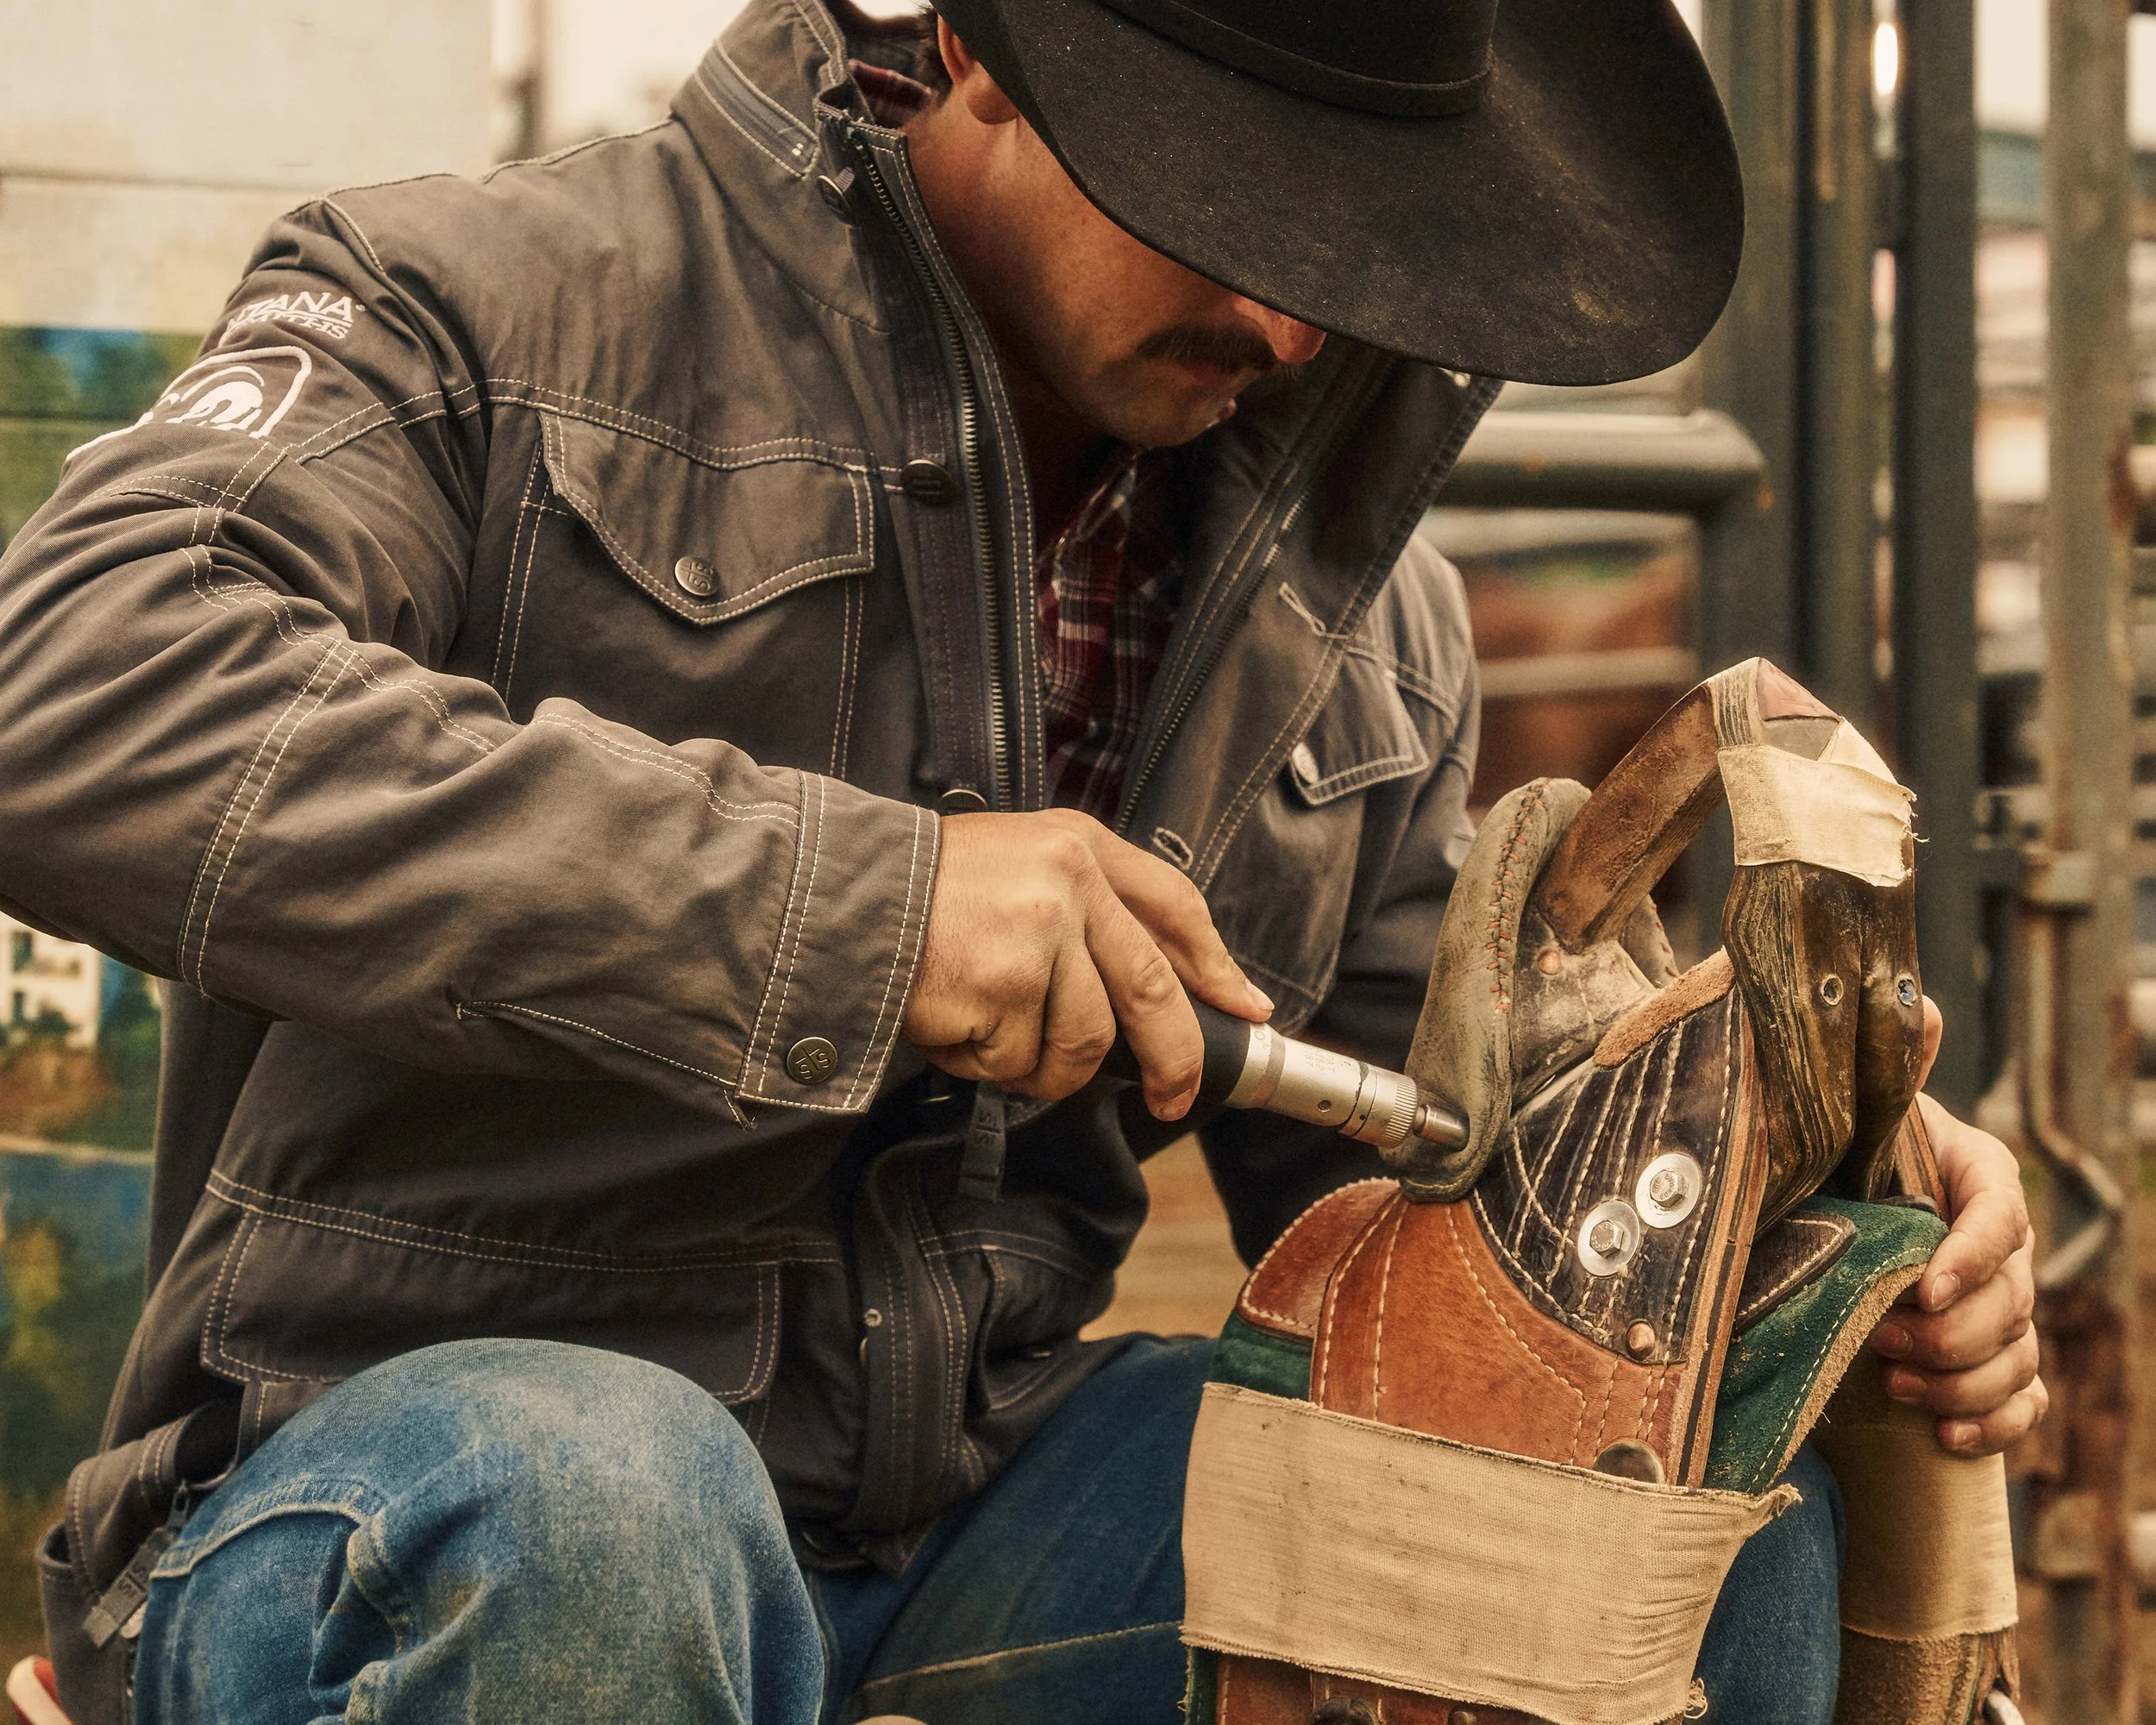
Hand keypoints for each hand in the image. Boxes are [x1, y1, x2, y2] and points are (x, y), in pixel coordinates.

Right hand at [900, 808, 1270, 1117]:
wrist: (830, 895)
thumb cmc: (917, 893)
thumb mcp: (1014, 869)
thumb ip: (1083, 915)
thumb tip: (1157, 993)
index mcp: (1078, 844)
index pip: (1173, 906)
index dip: (1215, 965)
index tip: (1245, 1008)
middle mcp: (1068, 880)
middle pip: (1150, 990)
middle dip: (1172, 1059)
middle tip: (1173, 1099)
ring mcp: (1037, 934)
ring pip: (1081, 1043)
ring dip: (1039, 1066)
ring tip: (989, 1039)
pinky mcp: (1000, 986)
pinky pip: (1015, 1062)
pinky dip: (982, 1065)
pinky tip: (948, 1027)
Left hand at [1867, 998, 2045, 1455]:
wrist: (1818, 1209)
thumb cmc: (1837, 1155)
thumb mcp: (1855, 1116)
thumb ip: (1888, 1070)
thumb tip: (1915, 1001)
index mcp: (1976, 1176)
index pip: (2000, 1218)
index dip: (1972, 1258)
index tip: (1924, 1286)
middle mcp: (1999, 1246)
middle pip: (2014, 1302)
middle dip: (1954, 1331)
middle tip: (1884, 1338)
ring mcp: (1999, 1306)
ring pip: (2019, 1357)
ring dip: (1963, 1381)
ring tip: (1895, 1383)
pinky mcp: (1988, 1360)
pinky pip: (2023, 1402)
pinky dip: (1994, 1424)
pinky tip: (1946, 1434)